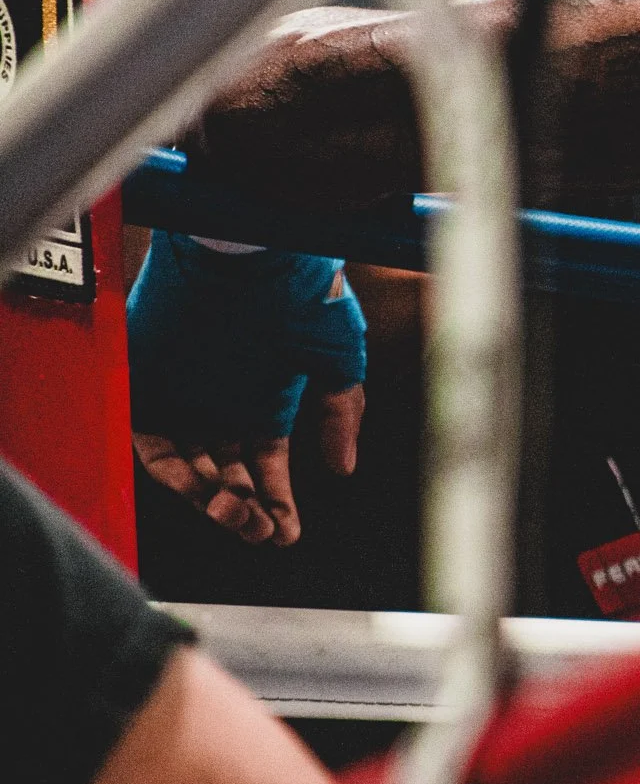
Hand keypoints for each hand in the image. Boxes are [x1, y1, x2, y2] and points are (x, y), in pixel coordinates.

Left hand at [127, 231, 367, 545]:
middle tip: (262, 530)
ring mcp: (185, 399)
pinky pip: (153, 446)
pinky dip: (175, 474)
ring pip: (192, 472)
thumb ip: (343, 412)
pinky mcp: (151, 386)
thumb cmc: (303, 295)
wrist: (254, 250)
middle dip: (246, 513)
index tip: (287, 533)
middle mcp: (222, 407)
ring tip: (237, 516)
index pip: (264, 471)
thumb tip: (343, 468)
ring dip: (212, 502)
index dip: (277, 506)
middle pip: (227, 479)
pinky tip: (203, 489)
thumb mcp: (341, 357)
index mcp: (264, 404)